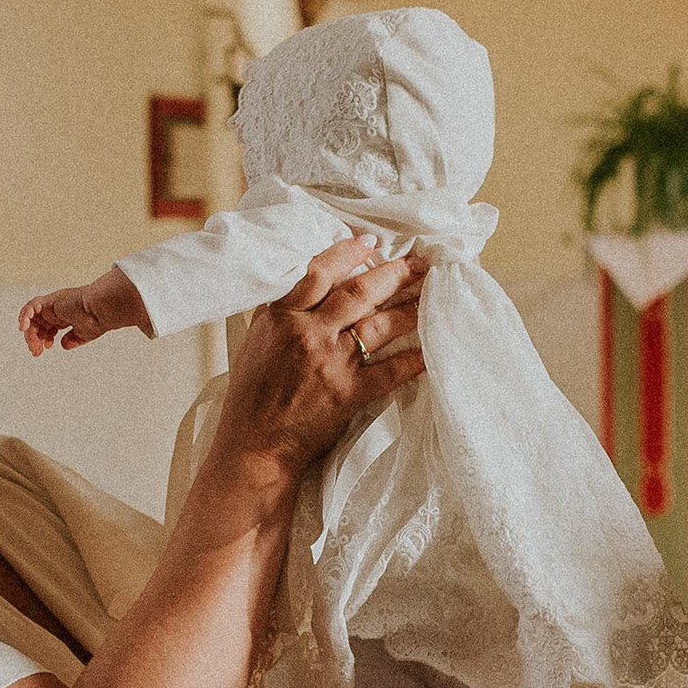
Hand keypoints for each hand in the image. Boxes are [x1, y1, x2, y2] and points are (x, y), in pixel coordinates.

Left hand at [19, 267, 145, 355]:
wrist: (102, 309)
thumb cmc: (98, 319)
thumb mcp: (83, 334)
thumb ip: (72, 339)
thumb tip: (63, 345)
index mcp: (65, 315)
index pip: (46, 326)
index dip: (42, 338)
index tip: (44, 349)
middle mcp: (57, 308)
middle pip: (37, 323)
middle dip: (34, 338)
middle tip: (36, 351)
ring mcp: (53, 304)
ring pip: (32, 316)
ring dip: (29, 332)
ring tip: (33, 345)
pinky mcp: (50, 300)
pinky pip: (31, 306)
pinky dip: (24, 316)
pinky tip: (24, 328)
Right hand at [211, 237, 425, 479]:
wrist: (253, 446)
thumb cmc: (253, 397)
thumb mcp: (257, 341)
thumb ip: (282, 311)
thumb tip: (310, 282)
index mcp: (280, 317)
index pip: (319, 272)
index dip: (347, 253)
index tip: (370, 241)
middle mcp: (307, 333)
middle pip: (360, 292)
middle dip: (395, 272)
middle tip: (422, 261)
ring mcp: (330, 363)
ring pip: (380, 325)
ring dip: (411, 307)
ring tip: (434, 294)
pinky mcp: (348, 393)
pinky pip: (391, 371)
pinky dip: (415, 359)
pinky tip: (434, 347)